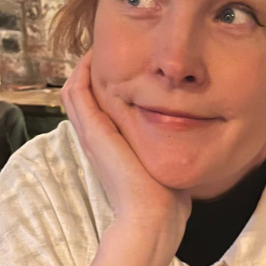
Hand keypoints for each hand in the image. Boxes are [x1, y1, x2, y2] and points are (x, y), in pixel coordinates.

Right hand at [61, 52, 190, 247]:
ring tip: (97, 47)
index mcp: (110, 146)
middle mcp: (96, 138)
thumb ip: (169, 148)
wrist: (153, 218)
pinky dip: (82, 72)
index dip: (101, 84)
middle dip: (91, 70)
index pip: (95, 108)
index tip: (120, 63)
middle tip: (104, 47)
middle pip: (80, 95)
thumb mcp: (164, 163)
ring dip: (83, 67)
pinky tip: (94, 56)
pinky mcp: (94, 132)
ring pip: (73, 91)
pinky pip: (77, 93)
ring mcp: (91, 135)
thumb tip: (191, 140)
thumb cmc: (164, 199)